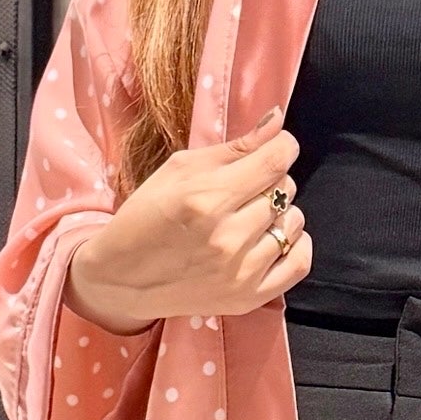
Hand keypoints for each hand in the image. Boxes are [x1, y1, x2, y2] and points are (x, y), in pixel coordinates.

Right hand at [67, 119, 310, 333]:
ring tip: (251, 216)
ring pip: (294, 222)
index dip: (284, 146)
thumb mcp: (179, 169)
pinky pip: (299, 262)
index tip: (277, 147)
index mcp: (207, 198)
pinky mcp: (249, 297)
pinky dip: (295, 244)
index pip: (275, 162)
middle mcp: (228, 236)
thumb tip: (277, 121)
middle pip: (285, 189)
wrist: (122, 278)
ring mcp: (241, 271)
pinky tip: (275, 237)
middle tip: (245, 188)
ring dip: (280, 213)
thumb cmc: (146, 216)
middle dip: (271, 180)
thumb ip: (234, 147)